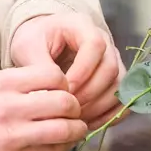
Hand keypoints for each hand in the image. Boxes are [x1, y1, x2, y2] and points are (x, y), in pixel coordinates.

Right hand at [0, 65, 86, 150]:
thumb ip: (9, 85)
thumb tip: (39, 85)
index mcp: (1, 84)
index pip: (51, 74)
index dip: (64, 82)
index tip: (63, 89)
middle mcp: (9, 107)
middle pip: (64, 100)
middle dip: (75, 106)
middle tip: (73, 111)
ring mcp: (12, 135)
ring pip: (63, 128)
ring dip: (75, 129)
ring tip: (75, 129)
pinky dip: (61, 147)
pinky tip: (59, 145)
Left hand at [9, 13, 123, 130]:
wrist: (41, 43)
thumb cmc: (35, 41)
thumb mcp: (28, 47)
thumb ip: (39, 67)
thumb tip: (53, 93)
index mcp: (82, 25)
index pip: (95, 45)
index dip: (83, 70)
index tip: (65, 89)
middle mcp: (104, 41)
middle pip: (110, 68)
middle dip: (90, 93)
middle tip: (69, 109)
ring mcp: (113, 60)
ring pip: (119, 85)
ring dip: (100, 106)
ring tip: (76, 119)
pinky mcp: (115, 79)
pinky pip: (121, 99)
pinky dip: (109, 115)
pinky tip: (88, 124)